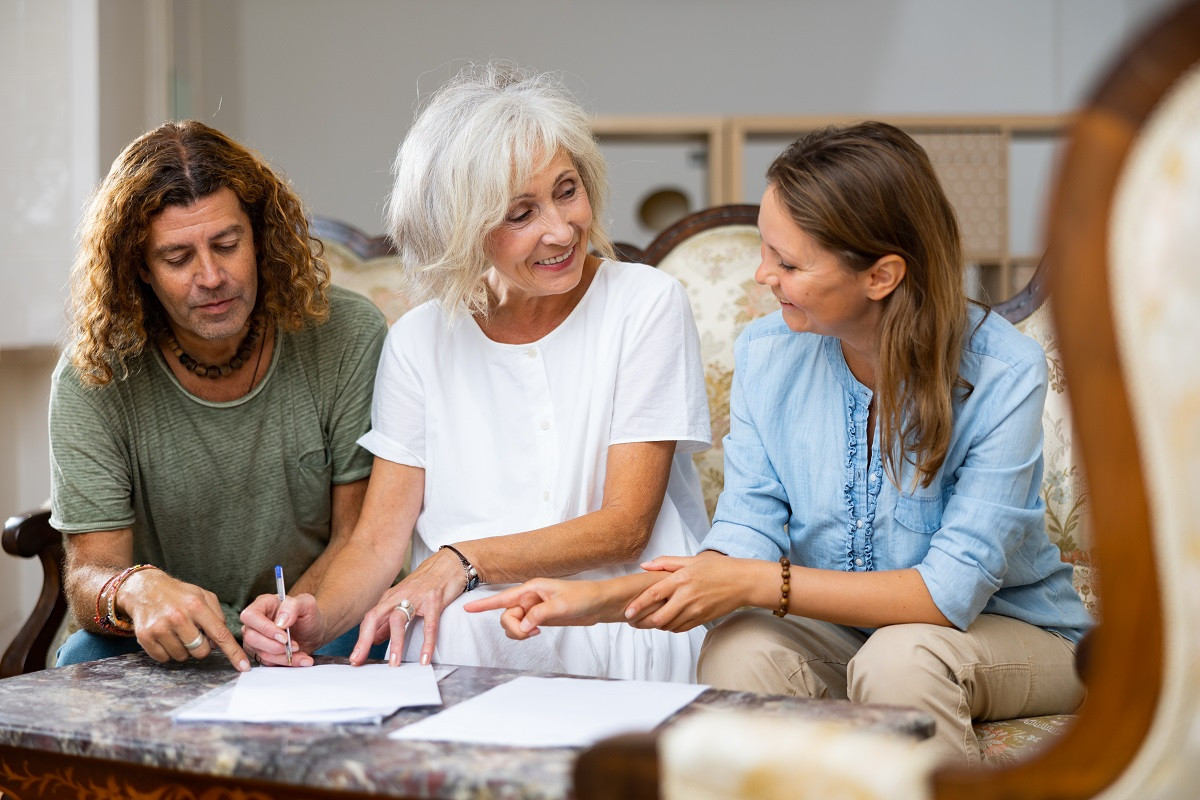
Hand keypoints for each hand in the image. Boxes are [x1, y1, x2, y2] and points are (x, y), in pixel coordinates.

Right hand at [120, 569, 249, 671]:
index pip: (220, 634)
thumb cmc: (179, 594)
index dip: (234, 653)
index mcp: (196, 605)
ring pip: (182, 657)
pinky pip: (164, 658)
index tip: (244, 667)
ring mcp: (160, 627)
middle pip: (201, 651)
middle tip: (193, 633)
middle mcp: (179, 617)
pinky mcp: (145, 636)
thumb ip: (217, 616)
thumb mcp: (203, 596)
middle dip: (200, 647)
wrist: (145, 588)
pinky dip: (167, 651)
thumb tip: (220, 641)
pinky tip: (165, 636)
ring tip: (177, 632)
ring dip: (183, 649)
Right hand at [239, 593, 320, 666]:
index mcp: (264, 604)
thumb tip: (280, 621)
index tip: (283, 637)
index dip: (264, 628)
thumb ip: (293, 605)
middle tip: (294, 645)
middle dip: (274, 646)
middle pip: (251, 637)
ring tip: (300, 651)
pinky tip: (300, 658)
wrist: (314, 633)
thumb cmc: (309, 615)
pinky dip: (286, 662)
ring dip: (282, 656)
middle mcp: (256, 621)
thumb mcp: (307, 604)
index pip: (250, 616)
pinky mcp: (262, 652)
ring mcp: (257, 638)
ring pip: (260, 652)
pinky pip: (268, 662)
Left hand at [353, 548, 466, 666]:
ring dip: (395, 643)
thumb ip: (389, 620)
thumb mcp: (404, 599)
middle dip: (364, 640)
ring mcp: (417, 597)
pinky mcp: (434, 600)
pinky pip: (429, 625)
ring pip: (399, 620)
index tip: (355, 658)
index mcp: (390, 597)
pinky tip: (425, 657)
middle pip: (375, 617)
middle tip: (358, 660)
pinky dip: (427, 643)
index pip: (370, 619)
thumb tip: (374, 639)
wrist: (449, 563)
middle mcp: (399, 596)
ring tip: (394, 663)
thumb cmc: (426, 583)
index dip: (361, 638)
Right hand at [464, 573, 666, 638]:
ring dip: (519, 633)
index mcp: (531, 588)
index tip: (466, 608)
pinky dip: (525, 634)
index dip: (483, 604)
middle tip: (530, 633)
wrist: (598, 603)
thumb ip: (540, 614)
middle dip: (513, 628)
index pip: (502, 597)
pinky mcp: (538, 618)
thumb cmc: (584, 597)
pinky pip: (521, 628)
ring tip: (537, 632)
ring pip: (512, 624)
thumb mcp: (563, 605)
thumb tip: (524, 625)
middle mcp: (528, 597)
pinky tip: (537, 632)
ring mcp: (532, 608)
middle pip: (505, 616)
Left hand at [626, 551, 755, 631]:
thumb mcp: (692, 560)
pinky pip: (680, 629)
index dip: (638, 605)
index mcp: (682, 579)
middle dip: (643, 622)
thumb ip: (666, 563)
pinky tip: (665, 622)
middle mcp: (687, 597)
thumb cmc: (718, 568)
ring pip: (669, 626)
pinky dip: (670, 628)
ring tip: (646, 622)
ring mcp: (695, 610)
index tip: (627, 612)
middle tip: (633, 621)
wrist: (743, 582)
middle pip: (659, 617)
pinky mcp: (702, 619)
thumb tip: (645, 565)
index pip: (653, 594)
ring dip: (656, 626)